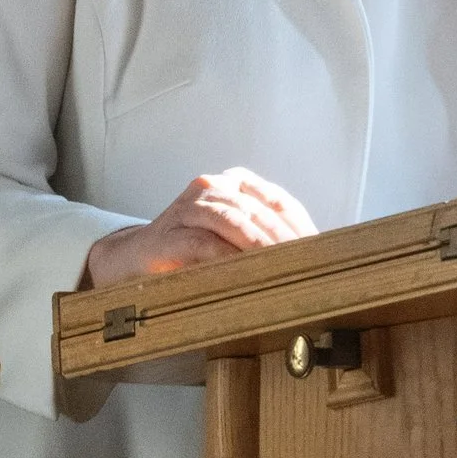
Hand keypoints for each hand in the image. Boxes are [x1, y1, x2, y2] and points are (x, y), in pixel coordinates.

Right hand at [84, 167, 318, 294]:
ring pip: (234, 221)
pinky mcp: (171, 232)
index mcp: (234, 184)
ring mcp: (189, 207)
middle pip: (259, 211)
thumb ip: (263, 239)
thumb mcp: (232, 239)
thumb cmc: (191, 252)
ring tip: (281, 267)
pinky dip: (226, 258)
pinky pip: (204, 244)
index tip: (321, 250)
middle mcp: (212, 187)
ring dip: (260, 247)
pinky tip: (243, 272)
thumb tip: (312, 260)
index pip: (278, 201)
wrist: (134, 259)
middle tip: (307, 264)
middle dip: (285, 240)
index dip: (301, 226)